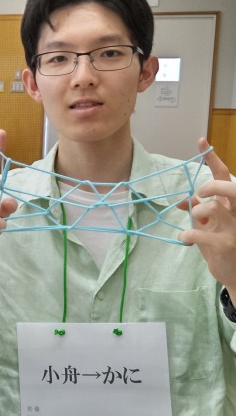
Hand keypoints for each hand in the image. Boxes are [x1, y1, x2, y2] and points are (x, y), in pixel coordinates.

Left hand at [178, 138, 235, 293]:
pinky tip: (185, 240)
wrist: (234, 274)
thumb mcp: (209, 225)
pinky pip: (199, 232)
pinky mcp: (226, 244)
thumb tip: (184, 200)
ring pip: (210, 208)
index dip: (212, 159)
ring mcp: (234, 229)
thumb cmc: (221, 246)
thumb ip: (199, 210)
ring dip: (196, 215)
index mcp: (232, 205)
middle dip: (210, 187)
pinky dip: (187, 235)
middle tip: (200, 195)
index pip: (225, 176)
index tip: (201, 141)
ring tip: (194, 226)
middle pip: (228, 187)